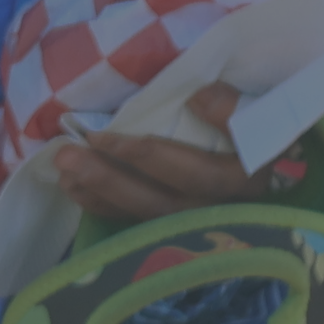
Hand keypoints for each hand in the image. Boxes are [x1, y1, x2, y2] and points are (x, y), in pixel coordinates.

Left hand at [54, 85, 254, 222]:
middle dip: (110, 177)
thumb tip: (198, 98)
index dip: (150, 157)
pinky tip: (72, 185)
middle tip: (68, 152)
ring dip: (98, 191)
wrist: (260, 150)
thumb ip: (235, 107)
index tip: (107, 134)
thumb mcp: (260, 112)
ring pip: (143, 214)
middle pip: (162, 201)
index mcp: (245, 180)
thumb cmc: (256, 124)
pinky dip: (100, 204)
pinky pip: (132, 221)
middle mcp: (219, 209)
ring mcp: (193, 223)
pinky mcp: (171, 226)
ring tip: (63, 165)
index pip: (200, 176)